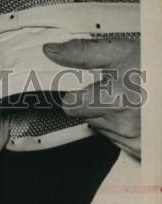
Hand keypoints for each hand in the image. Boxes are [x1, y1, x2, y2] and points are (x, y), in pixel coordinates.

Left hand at [43, 36, 141, 157]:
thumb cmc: (157, 67)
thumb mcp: (121, 51)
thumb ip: (82, 53)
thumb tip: (51, 52)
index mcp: (112, 102)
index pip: (71, 106)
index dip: (77, 93)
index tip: (87, 86)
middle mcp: (123, 127)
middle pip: (88, 117)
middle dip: (96, 102)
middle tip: (118, 87)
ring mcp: (136, 142)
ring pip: (105, 130)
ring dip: (112, 116)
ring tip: (133, 98)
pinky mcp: (146, 152)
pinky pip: (123, 141)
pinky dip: (127, 128)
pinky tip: (140, 113)